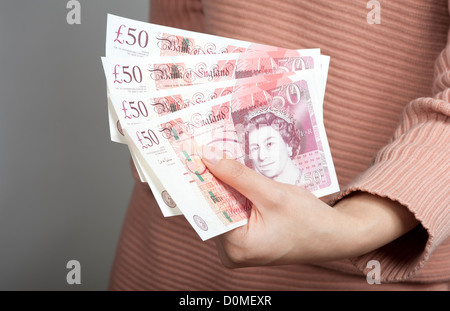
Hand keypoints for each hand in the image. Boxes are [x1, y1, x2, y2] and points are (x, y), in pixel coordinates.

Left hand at [201, 146, 418, 267]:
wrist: (334, 237)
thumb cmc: (309, 220)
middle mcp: (231, 252)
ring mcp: (237, 247)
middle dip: (212, 179)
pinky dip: (234, 192)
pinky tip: (235, 173)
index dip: (199, 180)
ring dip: (224, 183)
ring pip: (222, 207)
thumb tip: (207, 156)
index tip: (189, 155)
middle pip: (212, 208)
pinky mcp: (244, 239)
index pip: (206, 208)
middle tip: (205, 147)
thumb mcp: (272, 193)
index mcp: (235, 247)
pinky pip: (232, 211)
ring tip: (219, 155)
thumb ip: (238, 175)